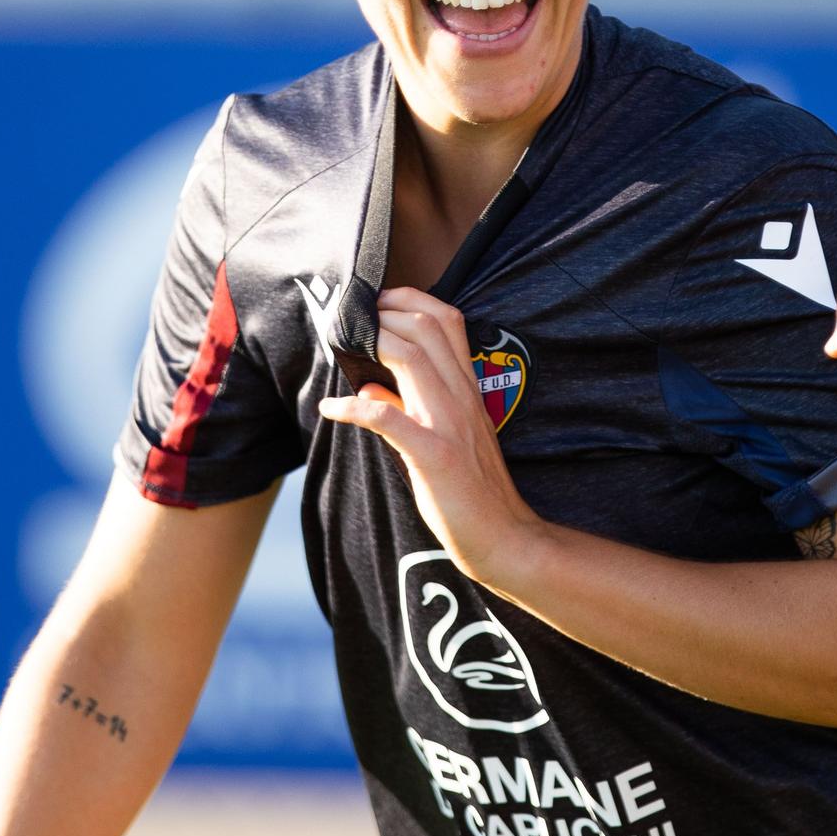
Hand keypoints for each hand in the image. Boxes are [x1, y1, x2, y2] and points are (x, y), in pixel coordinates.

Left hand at [318, 286, 543, 587]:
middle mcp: (461, 396)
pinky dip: (353, 408)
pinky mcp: (434, 455)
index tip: (378, 302)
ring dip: (372, 343)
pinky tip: (331, 408)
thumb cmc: (474, 489)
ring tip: (343, 343)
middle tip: (353, 316)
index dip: (409, 300)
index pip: (447, 321)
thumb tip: (369, 386)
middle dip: (383, 312)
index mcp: (467, 387)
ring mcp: (449, 423)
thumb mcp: (448, 436)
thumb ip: (408, 406)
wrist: (504, 535)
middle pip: (425, 326)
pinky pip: (387, 418)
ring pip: (411, 358)